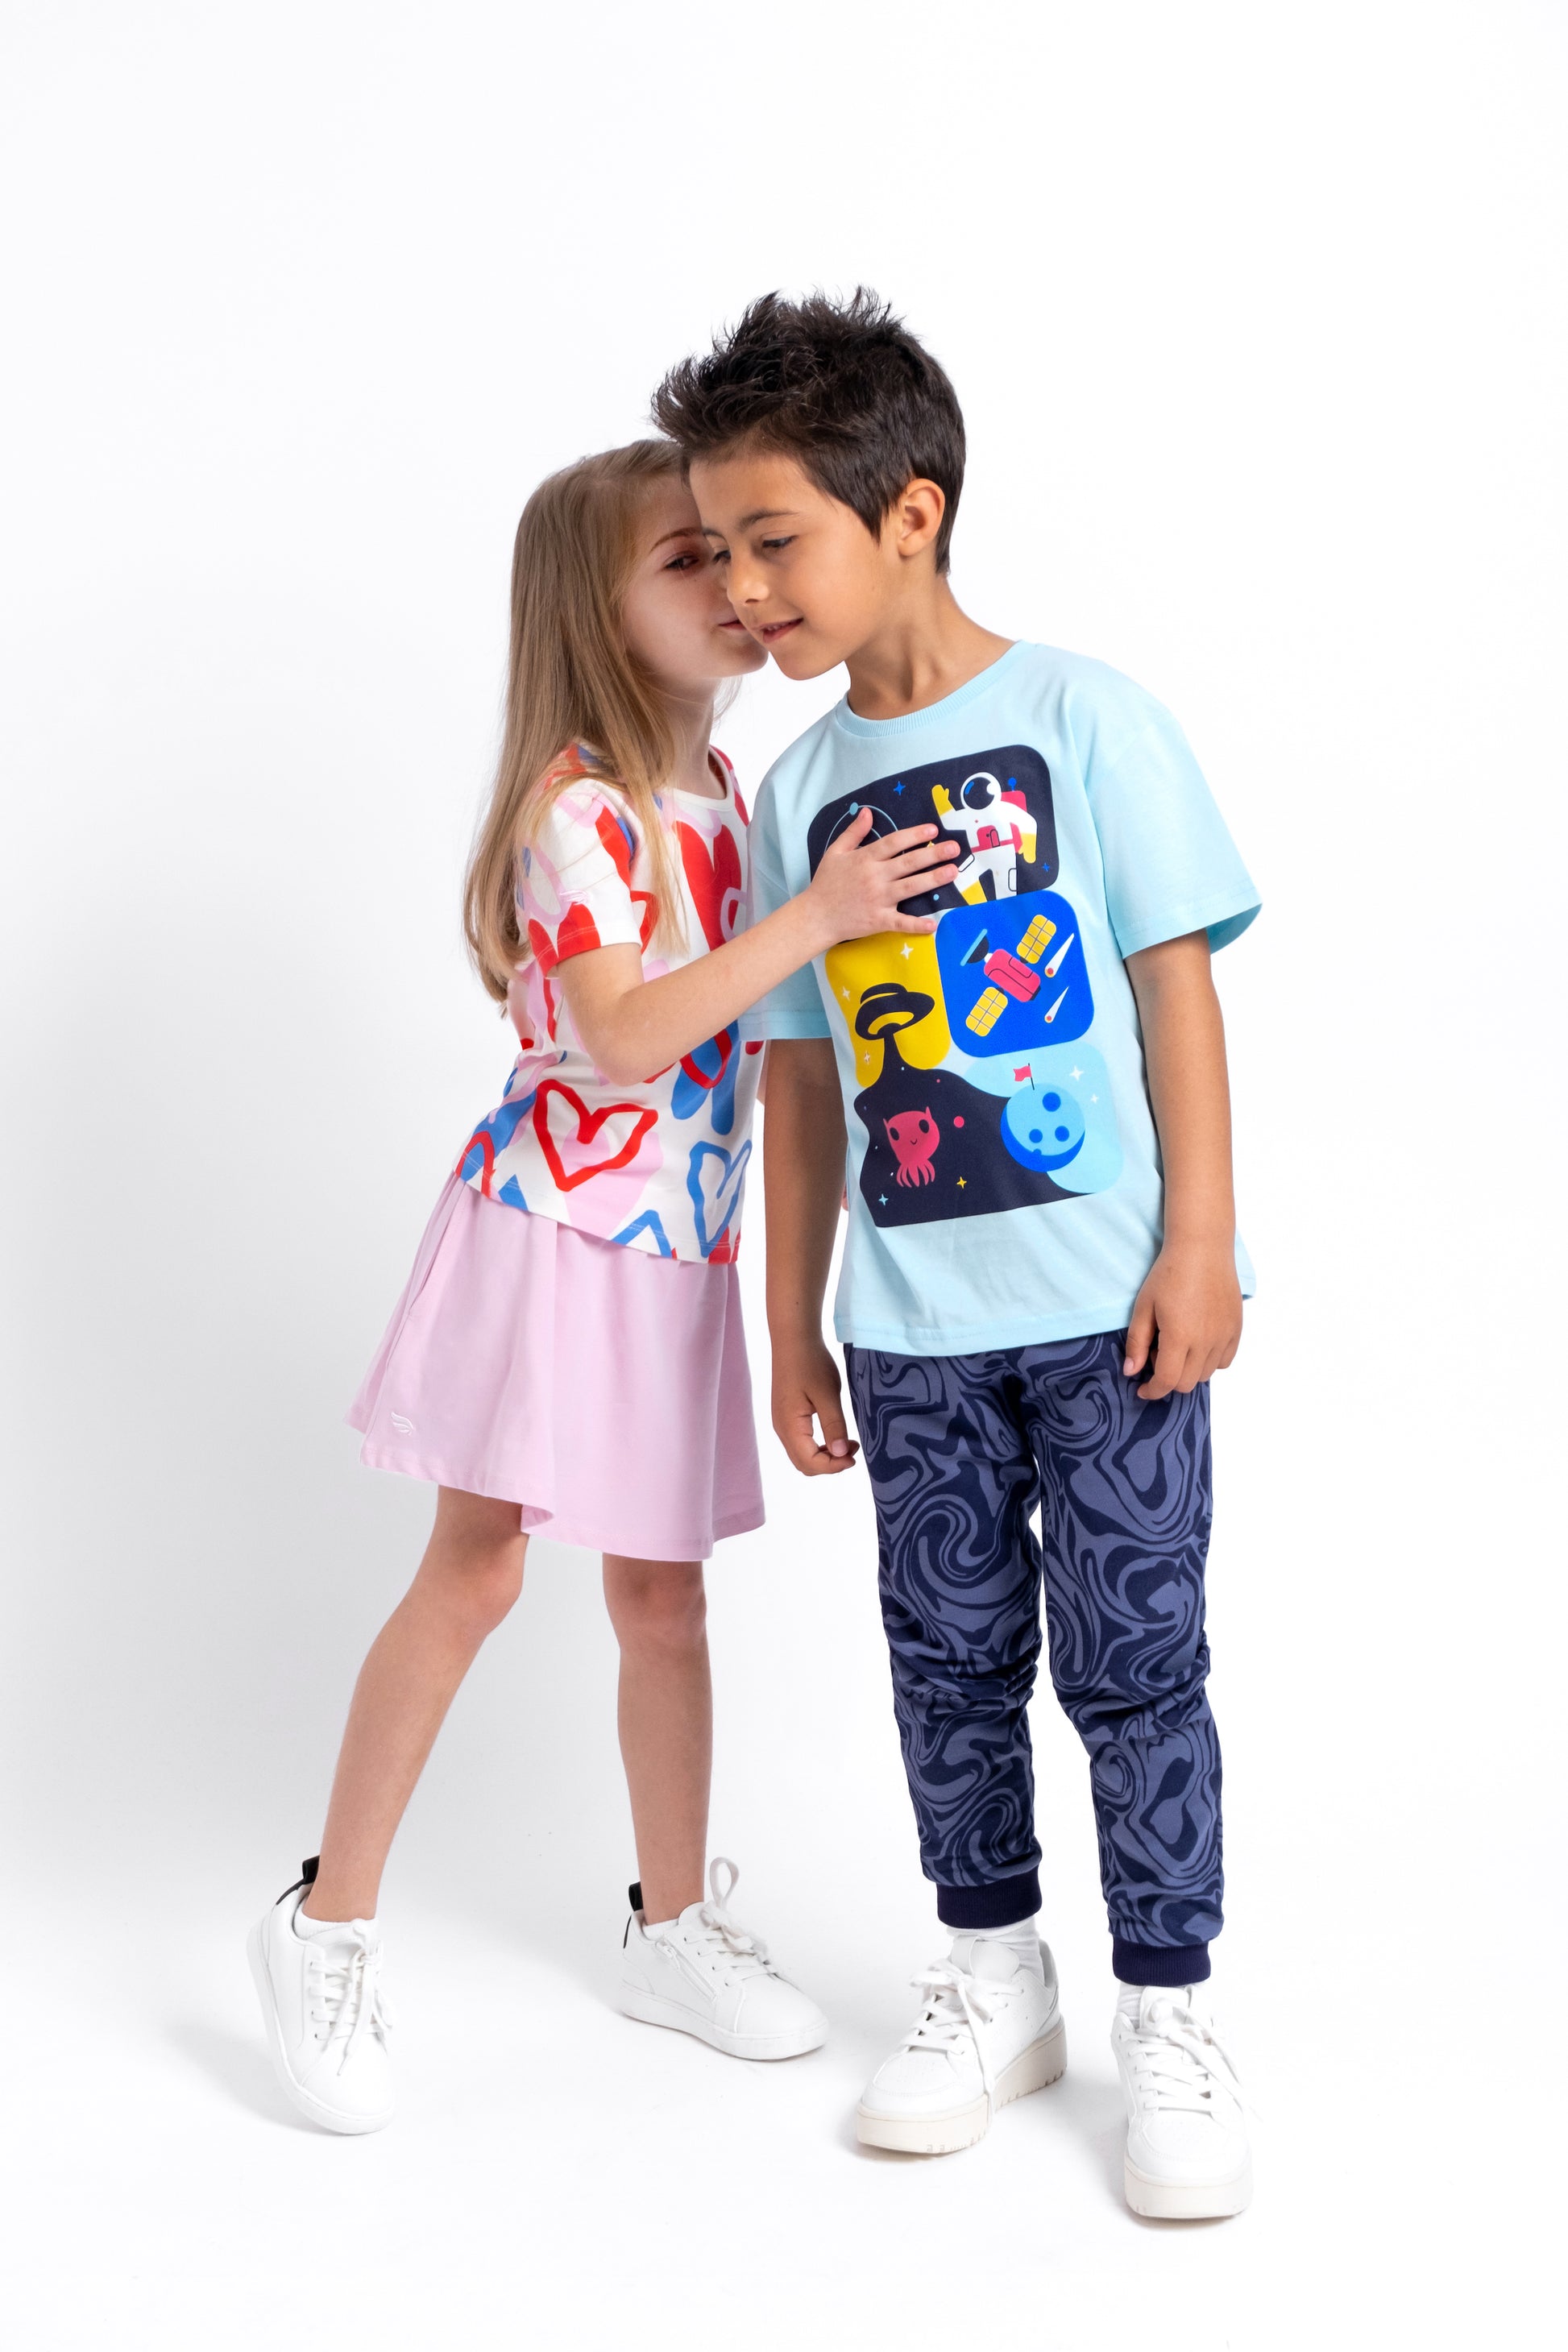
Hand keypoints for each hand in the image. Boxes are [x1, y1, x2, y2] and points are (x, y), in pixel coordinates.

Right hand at [772, 1340, 860, 1474]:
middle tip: (853, 1450)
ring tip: (847, 1443)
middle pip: (804, 1464)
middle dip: (830, 1464)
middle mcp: (781, 1429)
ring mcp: (781, 1423)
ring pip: (801, 1455)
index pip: (810, 1462)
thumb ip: (834, 1425)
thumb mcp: (828, 1394)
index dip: (833, 1466)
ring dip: (825, 1456)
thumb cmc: (811, 1363)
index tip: (854, 1457)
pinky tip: (834, 1433)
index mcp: (790, 1426)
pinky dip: (818, 1446)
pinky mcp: (786, 1416)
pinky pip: (800, 1443)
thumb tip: (840, 1455)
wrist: (793, 1340)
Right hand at [803, 808, 959, 947]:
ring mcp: (878, 899)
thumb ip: (854, 832)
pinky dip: (916, 924)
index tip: (933, 830)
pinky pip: (900, 922)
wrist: (816, 916)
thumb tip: (867, 812)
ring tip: (952, 871)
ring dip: (933, 879)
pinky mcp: (878, 920)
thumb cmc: (826, 883)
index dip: (914, 835)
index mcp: (865, 859)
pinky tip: (933, 923)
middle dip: (933, 854)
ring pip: (910, 887)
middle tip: (954, 848)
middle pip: (908, 863)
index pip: (894, 843)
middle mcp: (874, 877)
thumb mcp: (835, 852)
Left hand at [1123, 1240, 1242, 1399]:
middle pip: (1187, 1383)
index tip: (1142, 1389)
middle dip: (1168, 1378)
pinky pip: (1224, 1361)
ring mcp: (1224, 1336)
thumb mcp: (1144, 1306)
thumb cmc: (1169, 1274)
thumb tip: (1131, 1371)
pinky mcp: (1236, 1329)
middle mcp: (1206, 1341)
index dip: (1153, 1391)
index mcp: (1179, 1337)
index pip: (1167, 1382)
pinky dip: (1209, 1361)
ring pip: (1206, 1374)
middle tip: (1158, 1352)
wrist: (1202, 1249)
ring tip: (1179, 1343)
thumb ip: (1137, 1342)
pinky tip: (1198, 1342)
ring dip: (1188, 1369)